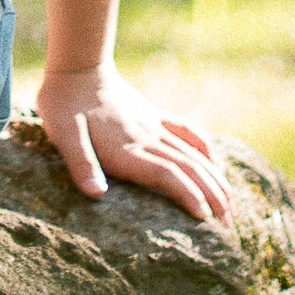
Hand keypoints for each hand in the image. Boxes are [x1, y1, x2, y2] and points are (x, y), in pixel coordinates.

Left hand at [35, 62, 230, 224]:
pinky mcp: (153, 117)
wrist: (77, 68)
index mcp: (127, 147)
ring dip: (214, 178)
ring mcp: (153, 126)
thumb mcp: (64, 135)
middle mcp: (147, 138)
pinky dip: (204, 148)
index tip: (206, 219)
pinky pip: (186, 132)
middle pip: (189, 168)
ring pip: (193, 154)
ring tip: (230, 205)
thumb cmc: (64, 105)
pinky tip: (214, 162)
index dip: (189, 196)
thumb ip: (81, 163)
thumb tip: (97, 194)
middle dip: (212, 196)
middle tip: (229, 226)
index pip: (167, 174)